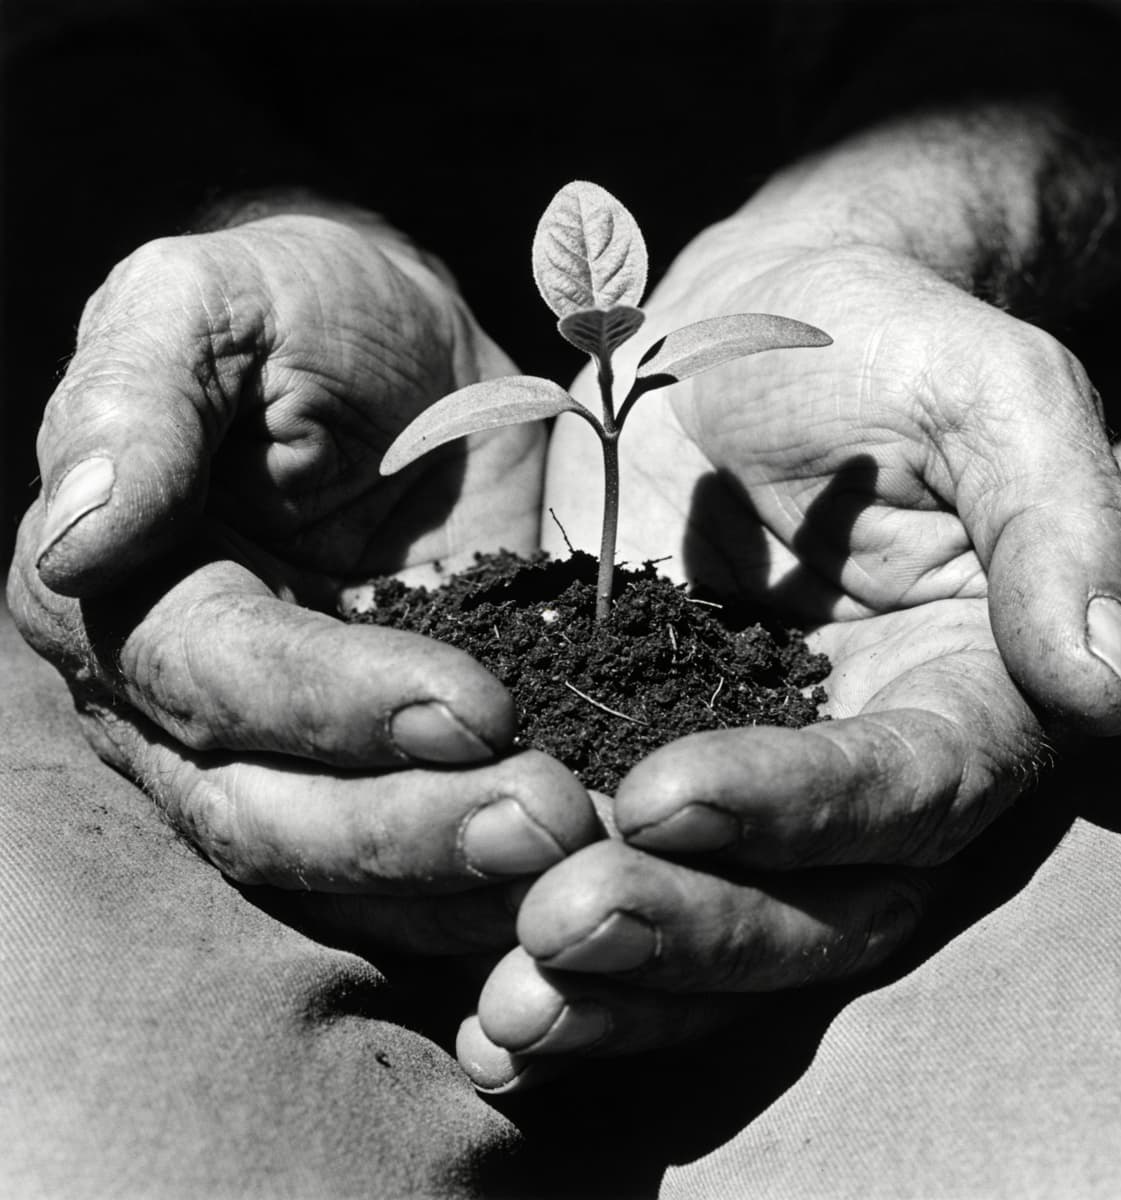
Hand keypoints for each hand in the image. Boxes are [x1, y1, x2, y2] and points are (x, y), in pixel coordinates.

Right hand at [7, 210, 600, 953]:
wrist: (401, 358)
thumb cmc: (297, 310)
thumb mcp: (210, 302)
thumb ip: (137, 398)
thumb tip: (76, 538)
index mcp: (133, 597)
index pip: (212, 684)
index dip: (332, 706)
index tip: (474, 706)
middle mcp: (187, 710)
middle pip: (267, 819)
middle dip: (407, 833)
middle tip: (551, 819)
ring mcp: (294, 759)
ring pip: (344, 879)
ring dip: (462, 887)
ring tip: (585, 861)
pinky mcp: (390, 776)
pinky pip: (426, 873)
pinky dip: (498, 896)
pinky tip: (590, 886)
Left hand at [459, 226, 1120, 1085]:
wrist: (742, 330)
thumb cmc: (875, 340)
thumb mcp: (984, 392)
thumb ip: (1058, 524)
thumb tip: (1110, 688)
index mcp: (966, 697)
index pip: (905, 795)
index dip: (795, 811)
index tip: (665, 793)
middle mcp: (867, 778)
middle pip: (805, 911)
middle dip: (685, 929)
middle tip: (552, 930)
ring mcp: (746, 786)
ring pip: (703, 926)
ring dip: (609, 985)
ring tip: (502, 1010)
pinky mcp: (637, 765)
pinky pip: (607, 878)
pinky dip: (543, 946)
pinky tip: (473, 1006)